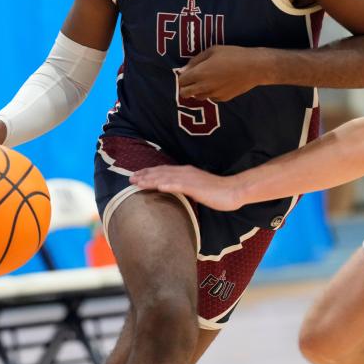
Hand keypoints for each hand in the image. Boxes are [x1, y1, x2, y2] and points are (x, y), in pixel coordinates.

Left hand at [130, 165, 244, 210]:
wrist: (234, 190)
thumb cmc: (218, 192)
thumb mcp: (198, 189)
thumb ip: (186, 188)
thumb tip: (177, 192)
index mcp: (186, 172)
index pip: (164, 171)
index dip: (149, 173)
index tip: (137, 176)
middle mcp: (186, 172)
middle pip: (161, 172)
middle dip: (144, 175)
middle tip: (130, 178)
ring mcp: (190, 179)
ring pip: (166, 178)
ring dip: (150, 180)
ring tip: (137, 182)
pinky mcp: (196, 187)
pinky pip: (179, 185)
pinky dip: (167, 185)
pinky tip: (158, 187)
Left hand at [177, 45, 269, 101]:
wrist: (254, 68)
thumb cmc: (233, 55)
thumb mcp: (212, 50)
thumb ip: (195, 61)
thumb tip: (182, 70)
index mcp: (200, 73)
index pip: (181, 81)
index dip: (182, 77)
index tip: (187, 73)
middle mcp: (204, 87)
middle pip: (184, 94)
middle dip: (185, 87)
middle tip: (192, 80)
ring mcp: (213, 94)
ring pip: (197, 97)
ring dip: (197, 90)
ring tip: (207, 81)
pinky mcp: (222, 99)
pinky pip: (210, 98)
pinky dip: (210, 93)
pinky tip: (218, 84)